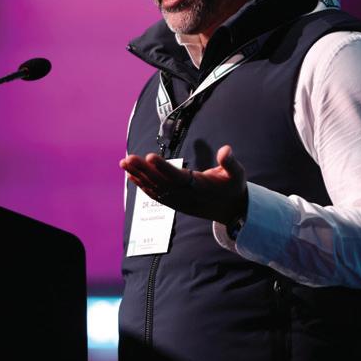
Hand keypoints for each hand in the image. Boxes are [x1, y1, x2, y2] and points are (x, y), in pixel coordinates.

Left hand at [120, 145, 248, 224]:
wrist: (231, 211)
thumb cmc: (232, 188)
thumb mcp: (237, 174)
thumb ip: (230, 162)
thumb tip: (226, 149)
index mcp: (199, 187)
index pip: (178, 176)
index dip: (163, 168)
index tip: (149, 157)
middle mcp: (186, 196)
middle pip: (161, 182)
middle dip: (143, 170)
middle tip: (128, 158)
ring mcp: (179, 201)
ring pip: (155, 188)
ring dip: (138, 176)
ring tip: (124, 163)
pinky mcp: (175, 204)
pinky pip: (156, 195)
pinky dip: (142, 186)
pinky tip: (131, 176)